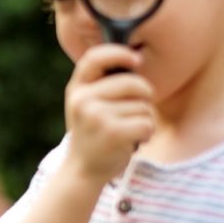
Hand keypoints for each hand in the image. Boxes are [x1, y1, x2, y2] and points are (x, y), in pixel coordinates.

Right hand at [64, 44, 153, 183]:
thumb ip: (101, 84)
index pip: (95, 58)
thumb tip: (134, 60)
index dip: (118, 53)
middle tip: (136, 109)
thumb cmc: (92, 132)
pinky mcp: (113, 133)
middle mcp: (83, 99)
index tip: (136, 59)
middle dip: (144, 95)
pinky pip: (147, 123)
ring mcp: (96, 116)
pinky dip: (146, 133)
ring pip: (143, 106)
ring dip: (144, 119)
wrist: (83, 168)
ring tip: (127, 130)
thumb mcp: (86, 104)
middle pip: (132, 83)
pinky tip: (132, 140)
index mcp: (76, 88)